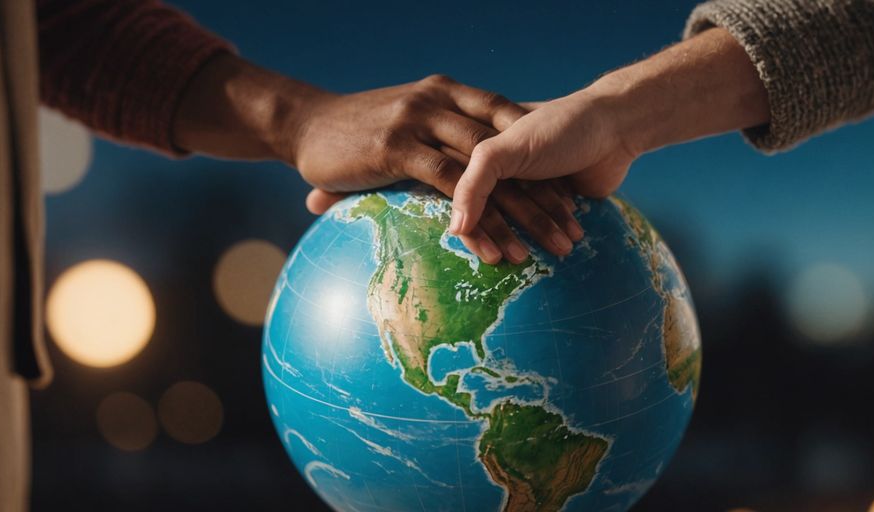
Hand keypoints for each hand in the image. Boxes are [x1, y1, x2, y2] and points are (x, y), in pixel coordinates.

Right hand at [173, 57, 580, 263]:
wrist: (301, 121)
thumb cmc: (353, 130)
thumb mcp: (405, 123)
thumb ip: (437, 138)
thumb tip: (465, 174)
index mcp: (449, 94)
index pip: (511, 129)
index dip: (543, 166)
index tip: (568, 202)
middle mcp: (442, 101)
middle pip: (511, 156)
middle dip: (547, 197)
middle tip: (573, 233)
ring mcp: (421, 120)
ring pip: (490, 175)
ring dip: (523, 216)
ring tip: (550, 249)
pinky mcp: (399, 146)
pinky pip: (451, 189)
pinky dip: (477, 222)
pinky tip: (493, 251)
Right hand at [447, 89, 637, 235]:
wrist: (617, 125)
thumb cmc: (559, 129)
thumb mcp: (505, 150)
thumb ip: (473, 186)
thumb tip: (456, 229)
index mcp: (483, 151)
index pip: (465, 198)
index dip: (475, 228)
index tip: (490, 254)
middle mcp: (504, 166)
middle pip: (495, 211)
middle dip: (509, 237)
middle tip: (521, 259)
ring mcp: (532, 180)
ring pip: (525, 217)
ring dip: (542, 234)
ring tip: (562, 248)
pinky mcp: (558, 192)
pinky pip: (551, 218)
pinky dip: (559, 228)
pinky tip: (573, 236)